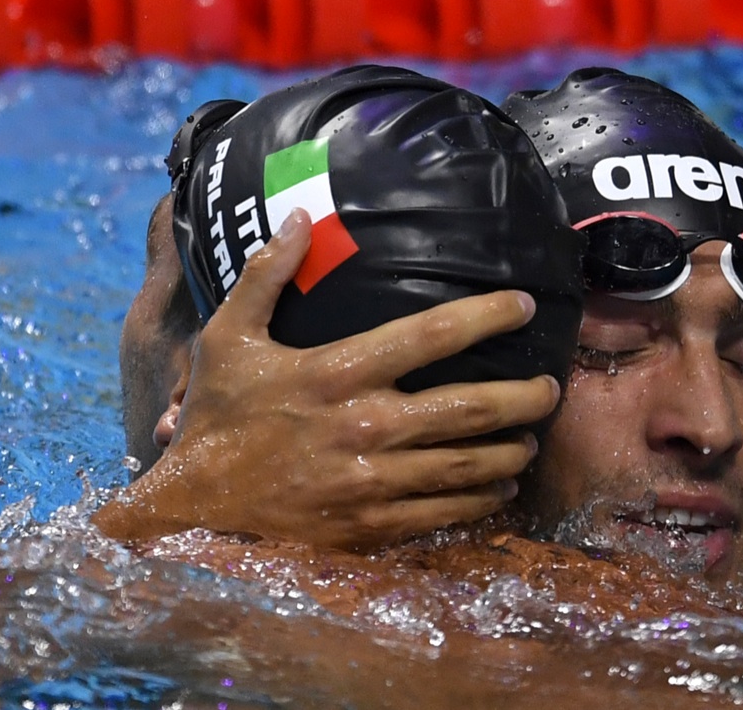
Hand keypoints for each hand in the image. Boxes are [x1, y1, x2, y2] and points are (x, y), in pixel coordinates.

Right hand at [93, 208, 560, 548]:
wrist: (193, 507)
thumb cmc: (217, 417)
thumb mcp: (228, 337)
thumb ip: (265, 275)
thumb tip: (299, 217)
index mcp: (338, 372)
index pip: (431, 335)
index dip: (486, 315)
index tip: (522, 305)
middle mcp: (366, 426)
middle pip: (471, 408)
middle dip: (523, 398)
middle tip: (550, 388)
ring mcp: (373, 482)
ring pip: (468, 466)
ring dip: (510, 451)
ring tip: (530, 439)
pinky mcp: (370, 525)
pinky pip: (444, 513)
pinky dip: (480, 501)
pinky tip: (498, 489)